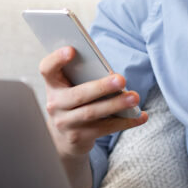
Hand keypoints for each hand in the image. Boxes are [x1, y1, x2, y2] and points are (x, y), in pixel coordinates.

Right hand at [39, 46, 148, 160]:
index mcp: (53, 85)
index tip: (72, 50)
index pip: (47, 69)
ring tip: (134, 98)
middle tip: (122, 79)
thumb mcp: (72, 87)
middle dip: (101, 87)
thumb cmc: (75, 102)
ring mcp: (65, 123)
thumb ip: (84, 76)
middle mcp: (54, 104)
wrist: (64, 137)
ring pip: (93, 113)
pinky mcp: (78, 138)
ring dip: (116, 105)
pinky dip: (125, 122)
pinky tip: (141, 116)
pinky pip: (105, 128)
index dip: (57, 59)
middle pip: (78, 94)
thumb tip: (112, 74)